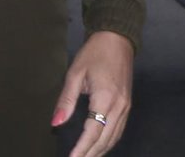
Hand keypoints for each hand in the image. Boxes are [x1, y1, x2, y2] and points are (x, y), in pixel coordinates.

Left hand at [51, 30, 133, 156]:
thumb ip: (66, 100)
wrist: (118, 38)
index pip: (92, 132)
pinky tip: (99, 146)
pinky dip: (109, 142)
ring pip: (114, 137)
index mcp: (105, 98)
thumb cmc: (94, 53)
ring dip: (100, 151)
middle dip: (90, 154)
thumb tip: (56, 123)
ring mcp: (126, 106)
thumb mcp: (75, 73)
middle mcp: (119, 106)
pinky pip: (119, 130)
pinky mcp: (128, 104)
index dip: (81, 149)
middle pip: (105, 139)